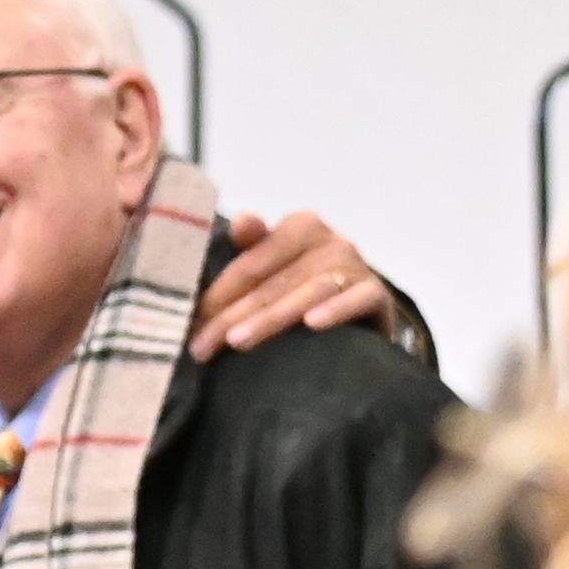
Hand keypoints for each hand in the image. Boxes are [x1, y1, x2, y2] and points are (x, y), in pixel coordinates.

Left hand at [196, 206, 394, 355]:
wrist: (363, 314)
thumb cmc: (305, 286)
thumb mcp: (276, 266)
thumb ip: (250, 248)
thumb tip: (239, 222)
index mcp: (301, 226)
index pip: (250, 263)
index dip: (217, 294)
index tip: (189, 322)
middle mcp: (332, 241)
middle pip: (273, 282)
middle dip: (232, 316)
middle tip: (202, 346)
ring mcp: (358, 267)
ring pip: (308, 292)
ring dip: (272, 317)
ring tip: (239, 341)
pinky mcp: (378, 295)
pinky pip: (358, 300)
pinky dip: (336, 310)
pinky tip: (313, 324)